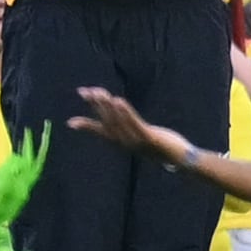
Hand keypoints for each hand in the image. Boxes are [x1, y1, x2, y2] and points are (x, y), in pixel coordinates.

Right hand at [70, 85, 203, 168]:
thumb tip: (120, 120)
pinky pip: (134, 123)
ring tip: (100, 93)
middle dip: (96, 106)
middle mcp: (126, 143)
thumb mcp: (141, 136)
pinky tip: (118, 100)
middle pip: (107, 122)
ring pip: (118, 122)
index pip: (100, 132)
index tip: (70, 122)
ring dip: (108, 106)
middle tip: (84, 92)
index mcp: (122, 142)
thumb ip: (130, 128)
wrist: (179, 158)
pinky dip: (125, 112)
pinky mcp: (149, 137)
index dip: (86, 126)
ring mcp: (137, 141)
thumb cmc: (160, 146)